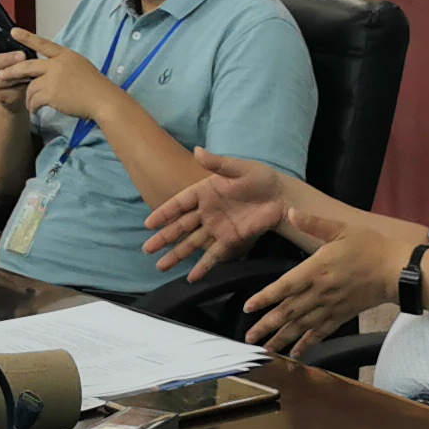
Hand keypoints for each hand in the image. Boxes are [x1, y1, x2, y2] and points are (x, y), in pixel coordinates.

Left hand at [0, 30, 106, 126]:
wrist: (103, 100)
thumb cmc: (96, 87)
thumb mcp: (81, 67)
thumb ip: (63, 66)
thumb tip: (48, 72)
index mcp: (66, 55)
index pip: (43, 44)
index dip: (27, 37)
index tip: (13, 31)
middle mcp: (57, 64)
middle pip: (28, 65)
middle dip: (12, 71)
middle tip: (1, 75)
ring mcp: (53, 78)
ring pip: (30, 87)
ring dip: (28, 97)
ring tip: (30, 105)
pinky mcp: (51, 93)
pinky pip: (34, 100)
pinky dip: (33, 107)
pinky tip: (35, 111)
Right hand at [0, 36, 41, 116]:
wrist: (16, 93)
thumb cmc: (15, 66)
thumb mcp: (12, 52)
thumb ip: (13, 44)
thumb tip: (23, 32)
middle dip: (7, 59)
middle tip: (22, 55)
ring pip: (3, 78)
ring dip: (18, 73)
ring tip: (31, 71)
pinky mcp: (0, 96)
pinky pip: (12, 90)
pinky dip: (22, 84)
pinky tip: (31, 81)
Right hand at [144, 150, 295, 276]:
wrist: (281, 197)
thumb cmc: (260, 179)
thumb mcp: (240, 168)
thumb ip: (218, 164)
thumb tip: (197, 151)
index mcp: (205, 192)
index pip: (179, 204)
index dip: (164, 213)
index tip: (148, 224)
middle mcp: (207, 212)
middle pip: (181, 227)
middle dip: (163, 238)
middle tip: (147, 249)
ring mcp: (217, 228)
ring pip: (192, 243)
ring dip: (177, 255)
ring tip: (161, 267)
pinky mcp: (230, 241)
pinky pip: (214, 255)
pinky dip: (203, 267)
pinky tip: (191, 278)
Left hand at [237, 200, 408, 356]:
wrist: (396, 271)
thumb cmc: (370, 246)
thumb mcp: (341, 228)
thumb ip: (314, 223)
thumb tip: (291, 211)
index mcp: (316, 270)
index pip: (285, 287)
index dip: (265, 298)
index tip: (248, 307)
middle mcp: (320, 292)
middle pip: (288, 312)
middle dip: (266, 326)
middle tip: (249, 338)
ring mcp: (330, 307)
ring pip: (301, 326)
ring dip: (282, 338)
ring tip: (265, 348)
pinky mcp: (342, 316)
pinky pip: (321, 333)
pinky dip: (307, 344)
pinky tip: (296, 353)